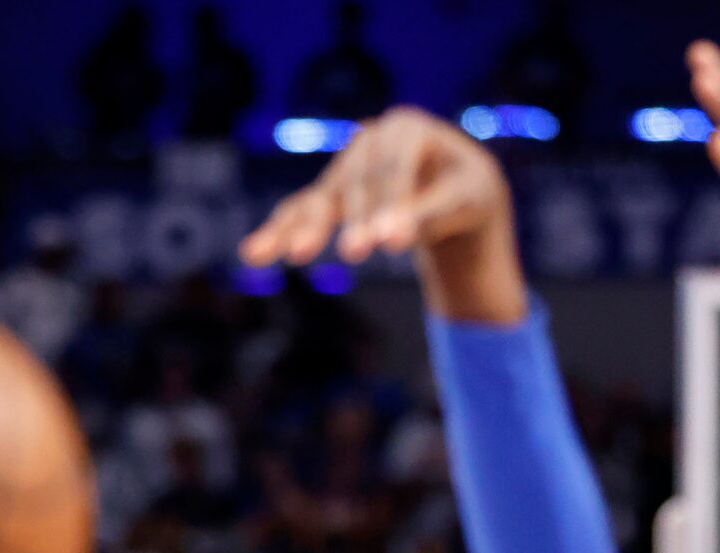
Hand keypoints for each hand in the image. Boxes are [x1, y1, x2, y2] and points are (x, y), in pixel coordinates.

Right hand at [239, 108, 524, 325]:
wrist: (456, 186)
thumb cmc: (465, 191)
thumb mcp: (462, 200)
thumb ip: (426, 216)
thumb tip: (387, 241)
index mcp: (407, 128)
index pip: (395, 169)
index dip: (393, 204)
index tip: (391, 244)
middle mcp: (369, 140)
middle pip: (358, 183)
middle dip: (356, 220)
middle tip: (357, 254)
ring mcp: (345, 168)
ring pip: (323, 198)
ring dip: (307, 228)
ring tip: (297, 257)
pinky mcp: (330, 195)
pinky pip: (300, 213)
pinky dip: (279, 233)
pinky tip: (254, 255)